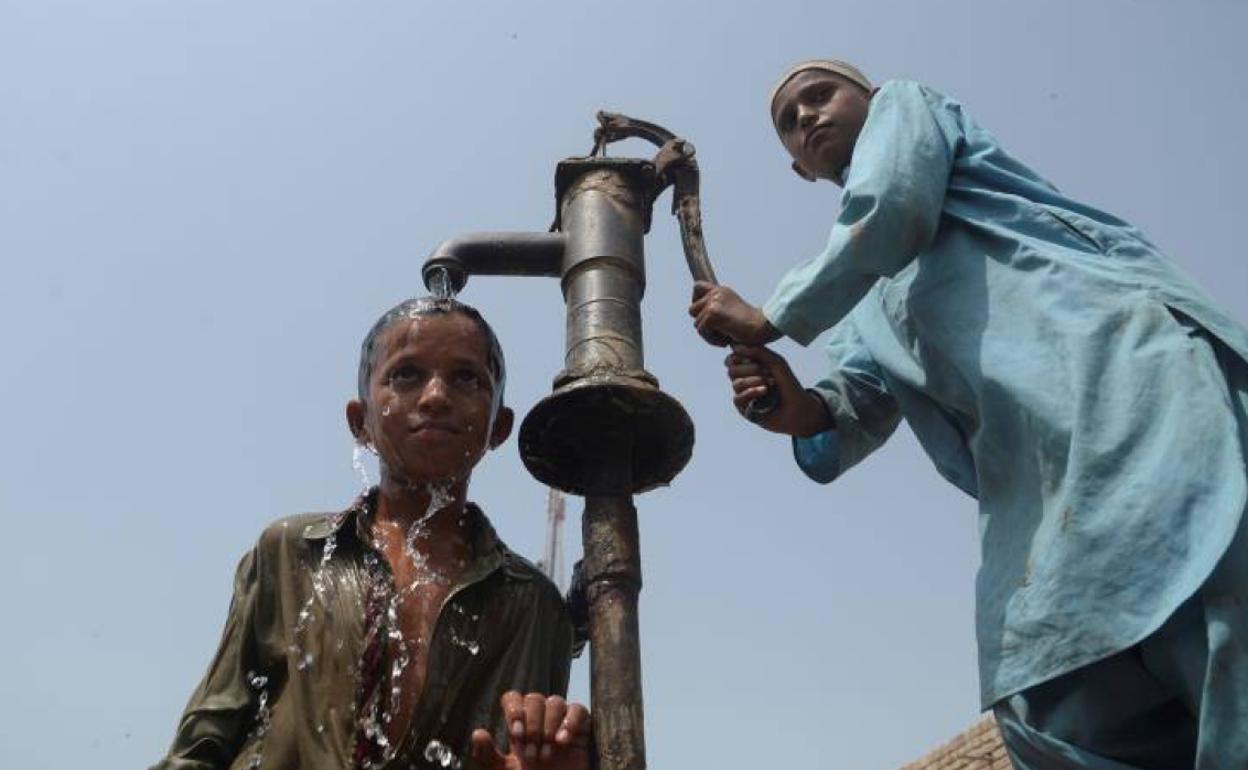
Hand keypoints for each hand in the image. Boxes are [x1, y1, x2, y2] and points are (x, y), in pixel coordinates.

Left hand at [470, 692, 590, 769]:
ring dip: (549, 727)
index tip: (516, 735)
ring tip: (547, 754)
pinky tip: (563, 741)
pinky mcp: (581, 727)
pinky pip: (578, 709)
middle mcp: (539, 717)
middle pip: (534, 698)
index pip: (513, 698)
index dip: (514, 710)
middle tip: (532, 754)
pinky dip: (571, 722)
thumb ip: (489, 755)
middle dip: (533, 726)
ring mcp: (560, 720)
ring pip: (555, 701)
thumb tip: (478, 733)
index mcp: (519, 724)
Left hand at [689, 282, 780, 346]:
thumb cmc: (751, 324)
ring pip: (697, 323)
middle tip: (719, 330)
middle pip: (692, 310)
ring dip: (709, 334)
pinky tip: (726, 339)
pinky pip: (702, 331)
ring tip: (726, 335)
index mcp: (721, 290)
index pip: (697, 287)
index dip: (696, 300)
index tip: (704, 312)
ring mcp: (713, 303)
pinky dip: (712, 340)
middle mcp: (716, 294)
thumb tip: (701, 316)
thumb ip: (717, 308)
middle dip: (703, 323)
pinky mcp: (713, 314)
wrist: (763, 326)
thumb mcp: (731, 309)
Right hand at [726, 345, 831, 436]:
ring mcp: (744, 395)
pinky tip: (764, 391)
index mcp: (749, 368)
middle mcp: (744, 381)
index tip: (755, 359)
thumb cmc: (788, 384)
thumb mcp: (776, 362)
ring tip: (771, 383)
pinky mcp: (745, 410)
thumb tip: (735, 346)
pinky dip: (751, 392)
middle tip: (766, 371)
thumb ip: (758, 352)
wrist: (799, 408)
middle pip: (731, 370)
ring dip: (754, 381)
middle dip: (749, 368)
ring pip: (735, 384)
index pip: (732, 359)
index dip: (740, 357)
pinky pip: (738, 399)